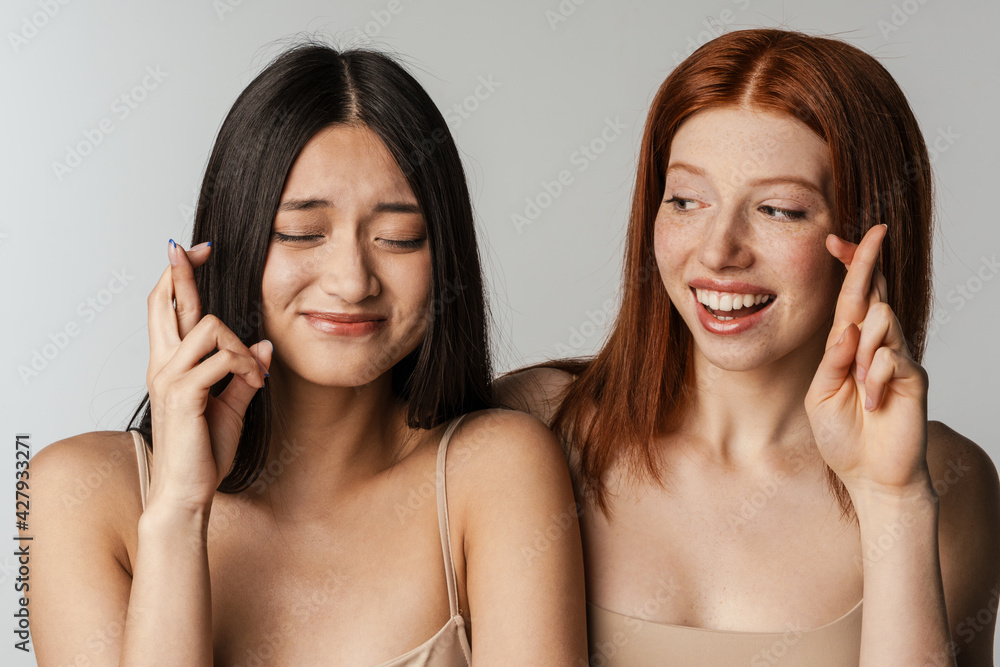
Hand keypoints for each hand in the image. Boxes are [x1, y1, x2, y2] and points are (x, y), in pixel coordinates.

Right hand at [145, 240, 270, 513]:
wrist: (187, 492)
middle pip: (165, 301)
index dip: (178, 275)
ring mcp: (169, 377)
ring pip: (209, 326)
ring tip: (254, 375)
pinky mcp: (183, 394)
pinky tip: (255, 384)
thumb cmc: (204, 452)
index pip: (167, 308)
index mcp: (171, 364)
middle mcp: (163, 365)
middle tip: (200, 248)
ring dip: (241, 345)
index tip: (195, 250)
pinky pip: (221, 358)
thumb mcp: (231, 406)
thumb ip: (244, 374)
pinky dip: (246, 365)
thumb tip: (266, 346)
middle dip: (183, 270)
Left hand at [805, 225, 930, 497]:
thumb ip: (832, 361)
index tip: (835, 239)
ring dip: (863, 348)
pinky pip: (892, 357)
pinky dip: (875, 378)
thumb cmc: (843, 436)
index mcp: (849, 347)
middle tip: (866, 235)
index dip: (847, 268)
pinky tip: (874, 402)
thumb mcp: (821, 395)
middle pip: (873, 294)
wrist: (870, 476)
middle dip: (865, 263)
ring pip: (883, 320)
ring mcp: (898, 359)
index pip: (850, 298)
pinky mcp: (914, 377)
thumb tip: (848, 329)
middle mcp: (876, 346)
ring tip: (859, 386)